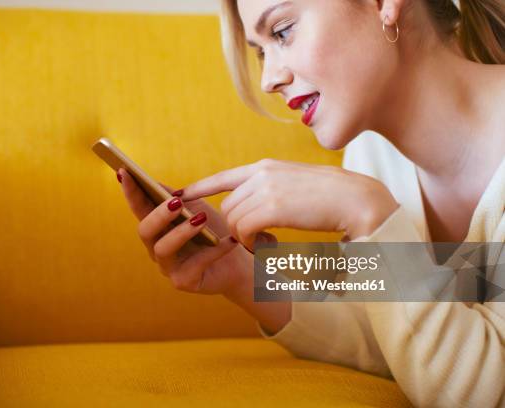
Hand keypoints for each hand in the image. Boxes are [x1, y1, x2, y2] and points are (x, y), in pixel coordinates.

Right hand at [117, 167, 255, 296]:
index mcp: (157, 228)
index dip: (130, 191)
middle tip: (176, 202)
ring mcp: (168, 267)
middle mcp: (157, 248)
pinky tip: (230, 241)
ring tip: (201, 219)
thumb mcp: (197, 208)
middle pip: (145, 231)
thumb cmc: (215, 231)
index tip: (124, 171)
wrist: (239, 262)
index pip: (139, 208)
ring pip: (163, 249)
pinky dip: (213, 251)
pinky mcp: (185, 281)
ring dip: (182, 232)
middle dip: (158, 215)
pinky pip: (195, 264)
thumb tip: (155, 183)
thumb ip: (177, 197)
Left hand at [177, 159, 399, 249]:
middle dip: (234, 226)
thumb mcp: (293, 184)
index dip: (200, 188)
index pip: (223, 176)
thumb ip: (269, 190)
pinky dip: (251, 242)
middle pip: (227, 206)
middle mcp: (261, 174)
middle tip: (255, 239)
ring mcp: (266, 188)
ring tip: (267, 242)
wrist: (356, 199)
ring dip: (244, 236)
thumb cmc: (329, 196)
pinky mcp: (272, 207)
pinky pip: (243, 230)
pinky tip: (270, 244)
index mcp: (265, 167)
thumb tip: (251, 211)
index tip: (180, 194)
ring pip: (233, 219)